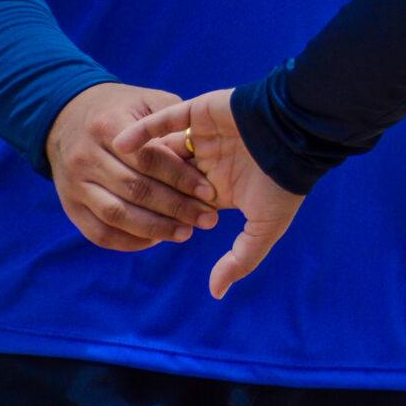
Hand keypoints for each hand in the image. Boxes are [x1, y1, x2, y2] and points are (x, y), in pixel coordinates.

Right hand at [46, 82, 216, 250]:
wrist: (66, 118)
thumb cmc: (121, 109)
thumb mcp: (146, 101)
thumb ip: (172, 121)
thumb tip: (204, 150)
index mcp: (107, 126)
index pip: (147, 158)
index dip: (180, 177)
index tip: (209, 191)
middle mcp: (85, 157)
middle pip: (134, 189)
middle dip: (175, 207)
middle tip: (207, 218)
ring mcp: (74, 184)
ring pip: (116, 215)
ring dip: (155, 228)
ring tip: (186, 233)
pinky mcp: (70, 206)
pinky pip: (99, 232)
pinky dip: (129, 241)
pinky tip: (157, 239)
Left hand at [112, 90, 303, 297]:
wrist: (296, 136)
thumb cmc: (283, 184)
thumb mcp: (265, 228)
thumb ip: (240, 259)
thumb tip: (215, 293)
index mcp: (222, 188)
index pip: (183, 203)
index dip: (167, 215)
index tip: (151, 227)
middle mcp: (209, 162)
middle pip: (167, 178)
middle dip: (151, 192)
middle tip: (128, 201)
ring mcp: (203, 137)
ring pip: (162, 149)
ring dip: (138, 159)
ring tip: (108, 170)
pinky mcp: (199, 112)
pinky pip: (165, 120)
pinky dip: (142, 130)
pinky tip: (119, 142)